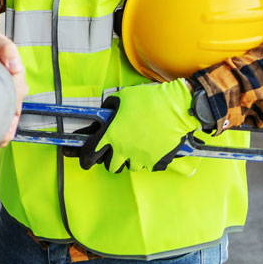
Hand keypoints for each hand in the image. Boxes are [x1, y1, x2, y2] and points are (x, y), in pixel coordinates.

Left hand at [77, 79, 201, 173]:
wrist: (176, 108)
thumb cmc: (149, 100)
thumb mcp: (122, 97)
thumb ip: (109, 107)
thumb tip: (105, 111)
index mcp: (111, 135)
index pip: (90, 154)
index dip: (85, 157)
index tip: (87, 158)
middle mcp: (123, 150)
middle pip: (111, 166)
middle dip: (112, 160)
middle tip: (117, 151)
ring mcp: (140, 158)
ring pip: (130, 166)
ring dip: (131, 159)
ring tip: (137, 145)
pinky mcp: (156, 162)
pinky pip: (148, 165)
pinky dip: (148, 159)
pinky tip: (151, 146)